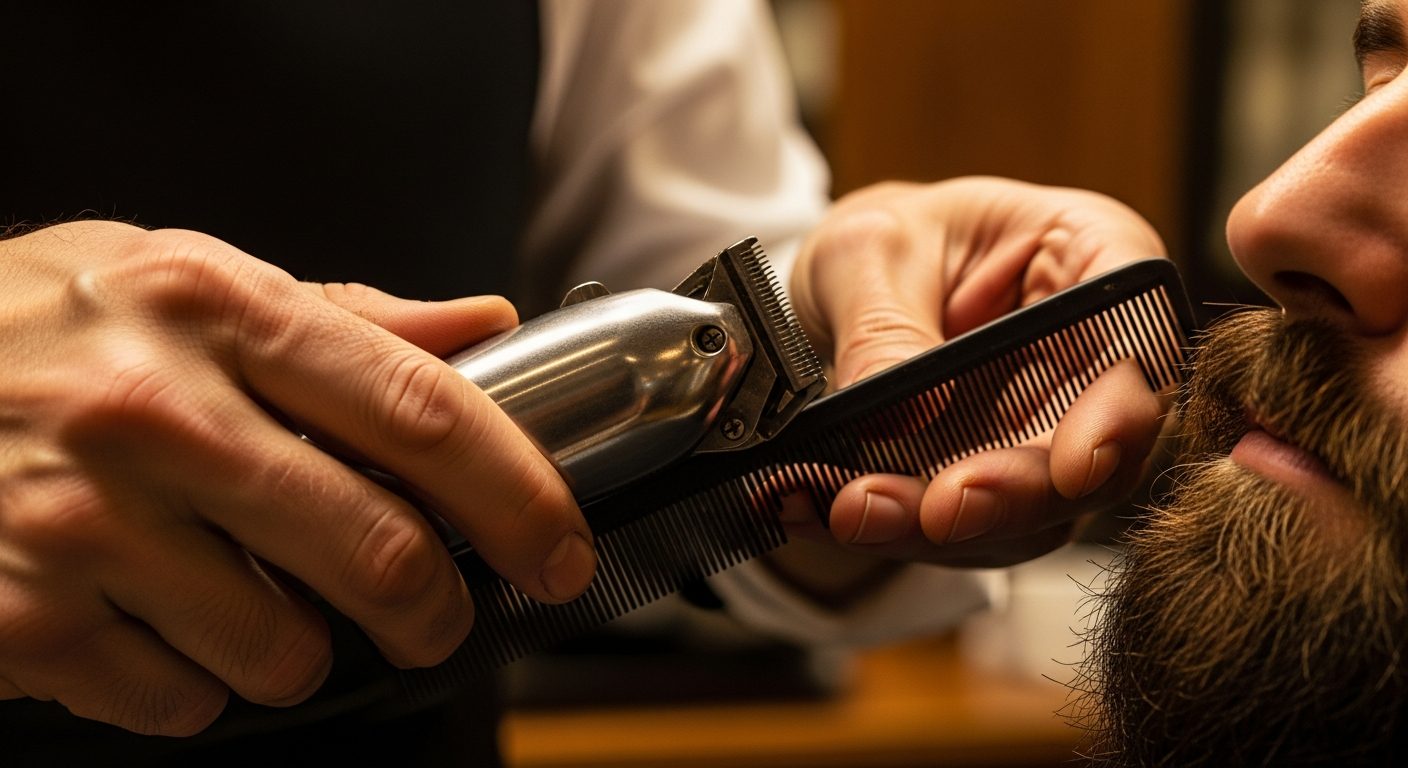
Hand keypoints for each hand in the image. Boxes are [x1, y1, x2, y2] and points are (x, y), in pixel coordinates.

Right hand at [0, 222, 594, 734]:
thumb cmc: (33, 324)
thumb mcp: (185, 279)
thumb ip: (346, 316)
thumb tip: (481, 325)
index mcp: (219, 312)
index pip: (420, 411)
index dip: (519, 494)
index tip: (559, 546)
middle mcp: (156, 413)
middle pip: (379, 554)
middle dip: (436, 612)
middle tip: (433, 615)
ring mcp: (85, 523)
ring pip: (286, 650)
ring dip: (302, 649)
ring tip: (254, 598)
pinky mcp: (27, 620)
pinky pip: (183, 700)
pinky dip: (198, 681)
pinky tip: (157, 620)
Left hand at [784, 177, 1170, 567]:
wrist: (850, 284)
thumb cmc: (886, 239)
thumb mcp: (868, 250)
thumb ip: (885, 326)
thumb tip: (905, 414)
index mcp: (1093, 261)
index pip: (1139, 345)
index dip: (1118, 416)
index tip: (1073, 467)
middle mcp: (1093, 357)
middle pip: (1095, 455)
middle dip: (1013, 495)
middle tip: (936, 510)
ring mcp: (1052, 431)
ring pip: (1031, 513)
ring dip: (942, 529)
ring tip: (850, 512)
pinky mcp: (1001, 484)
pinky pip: (964, 529)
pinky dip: (894, 531)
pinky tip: (821, 514)